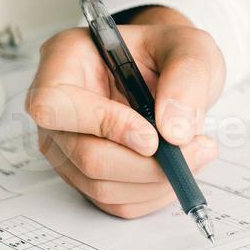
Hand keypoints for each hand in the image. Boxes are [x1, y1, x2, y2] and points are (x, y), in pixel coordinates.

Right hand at [27, 7, 223, 218]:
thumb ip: (187, 79)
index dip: (102, 125)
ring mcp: (66, 145)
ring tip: (195, 151)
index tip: (152, 136)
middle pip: (84, 156)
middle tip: (195, 148)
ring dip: (155, 180)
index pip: (54, 104)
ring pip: (101, 185)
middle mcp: (57, 107)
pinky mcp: (86, 175)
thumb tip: (174, 132)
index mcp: (66, 60)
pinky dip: (154, 193)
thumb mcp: (190, 48)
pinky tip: (177, 167)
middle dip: (145, 164)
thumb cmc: (169, 53)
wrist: (171, 73)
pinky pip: (116, 202)